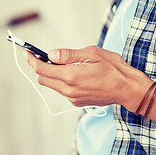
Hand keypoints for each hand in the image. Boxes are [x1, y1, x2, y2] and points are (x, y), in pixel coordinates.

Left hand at [25, 45, 152, 111]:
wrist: (127, 89)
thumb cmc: (113, 68)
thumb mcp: (92, 53)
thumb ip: (68, 55)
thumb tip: (51, 54)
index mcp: (71, 76)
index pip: (42, 69)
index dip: (32, 60)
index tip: (27, 52)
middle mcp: (69, 90)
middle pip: (43, 79)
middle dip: (39, 67)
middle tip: (41, 56)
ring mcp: (72, 98)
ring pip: (52, 85)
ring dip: (51, 74)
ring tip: (61, 62)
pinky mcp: (77, 102)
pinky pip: (62, 90)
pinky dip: (61, 81)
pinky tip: (72, 73)